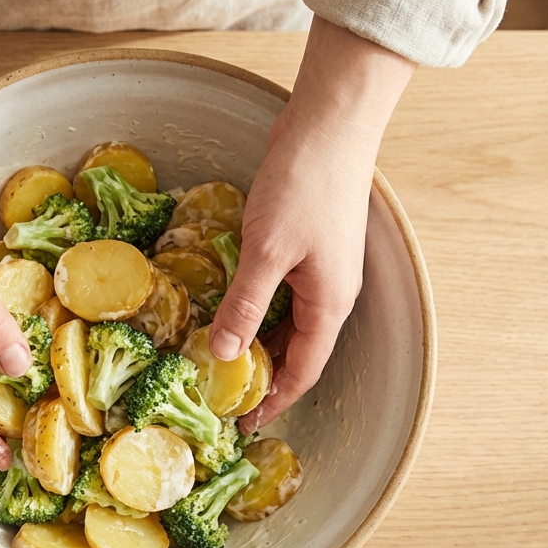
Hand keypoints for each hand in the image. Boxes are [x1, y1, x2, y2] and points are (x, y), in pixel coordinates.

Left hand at [210, 17, 414, 432]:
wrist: (329, 124)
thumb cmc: (305, 186)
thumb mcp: (267, 251)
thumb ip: (246, 304)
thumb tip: (225, 354)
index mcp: (329, 304)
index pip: (303, 370)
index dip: (275, 400)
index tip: (245, 423)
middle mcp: (329, 292)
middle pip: (295, 349)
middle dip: (262, 375)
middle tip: (221, 394)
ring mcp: (318, 267)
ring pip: (285, 319)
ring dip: (255, 339)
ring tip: (217, 357)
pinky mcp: (304, 243)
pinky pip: (279, 290)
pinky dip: (255, 304)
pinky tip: (226, 303)